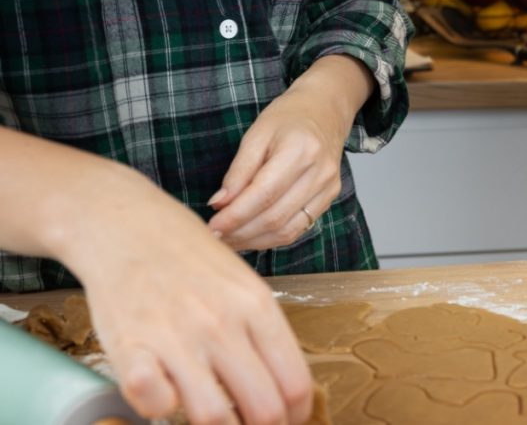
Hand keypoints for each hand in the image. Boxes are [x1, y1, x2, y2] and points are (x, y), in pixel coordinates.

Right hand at [0, 128, 313, 423]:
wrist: (127, 225)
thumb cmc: (190, 257)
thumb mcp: (244, 285)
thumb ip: (263, 333)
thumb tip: (286, 389)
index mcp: (258, 308)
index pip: (295, 385)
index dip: (294, 416)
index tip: (284, 420)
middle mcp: (222, 324)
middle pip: (263, 410)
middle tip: (249, 424)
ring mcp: (176, 336)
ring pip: (214, 417)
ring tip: (213, 417)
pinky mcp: (130, 345)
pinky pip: (153, 401)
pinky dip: (160, 410)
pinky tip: (165, 398)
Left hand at [207, 55, 373, 250]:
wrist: (325, 111)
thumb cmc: (288, 117)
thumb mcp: (255, 134)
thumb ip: (238, 171)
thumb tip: (219, 204)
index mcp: (299, 149)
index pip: (263, 194)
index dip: (235, 216)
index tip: (212, 226)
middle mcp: (319, 172)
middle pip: (275, 217)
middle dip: (241, 232)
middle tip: (215, 237)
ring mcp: (328, 187)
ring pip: (288, 229)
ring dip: (255, 240)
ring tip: (230, 240)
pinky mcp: (330, 197)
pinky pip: (299, 228)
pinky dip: (272, 238)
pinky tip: (252, 236)